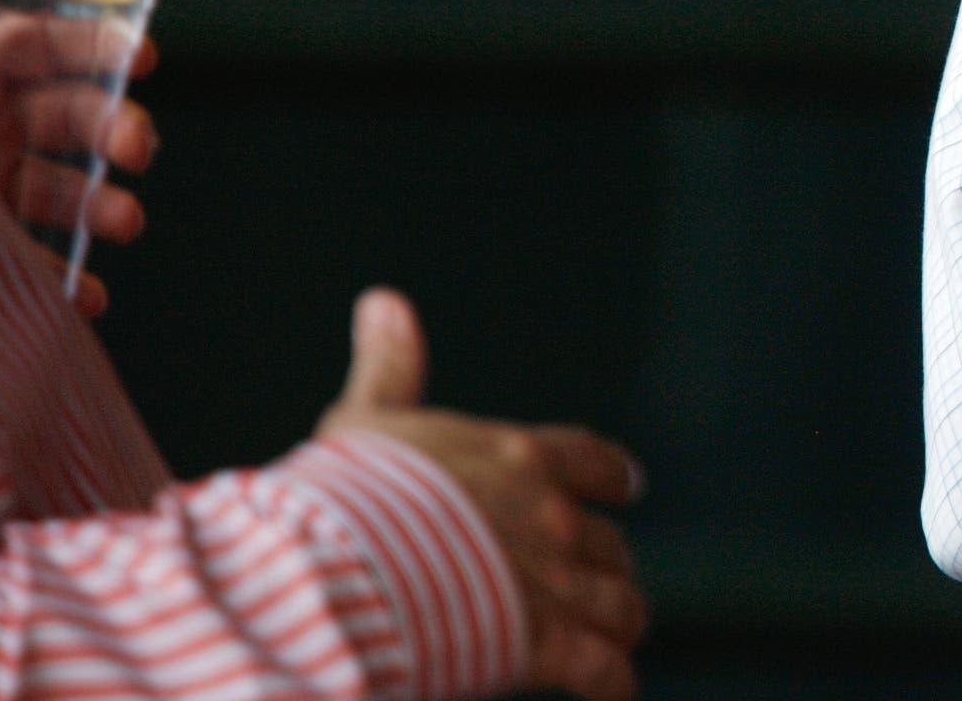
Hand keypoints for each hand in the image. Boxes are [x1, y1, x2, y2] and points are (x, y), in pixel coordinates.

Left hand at [0, 10, 156, 314]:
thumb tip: (86, 83)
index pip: (32, 45)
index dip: (93, 42)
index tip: (144, 59)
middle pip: (62, 113)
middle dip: (114, 128)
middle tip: (139, 151)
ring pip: (55, 186)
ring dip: (100, 203)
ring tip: (127, 222)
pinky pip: (26, 257)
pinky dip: (60, 276)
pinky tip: (84, 295)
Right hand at [316, 288, 648, 700]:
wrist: (334, 571)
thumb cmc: (339, 495)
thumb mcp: (365, 422)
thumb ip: (390, 365)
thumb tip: (383, 299)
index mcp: (517, 459)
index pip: (589, 460)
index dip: (611, 476)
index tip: (628, 485)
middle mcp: (551, 518)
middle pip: (607, 543)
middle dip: (607, 563)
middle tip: (607, 580)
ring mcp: (554, 582)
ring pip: (619, 604)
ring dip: (621, 621)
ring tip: (620, 636)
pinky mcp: (545, 645)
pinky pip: (604, 670)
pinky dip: (614, 682)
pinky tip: (615, 691)